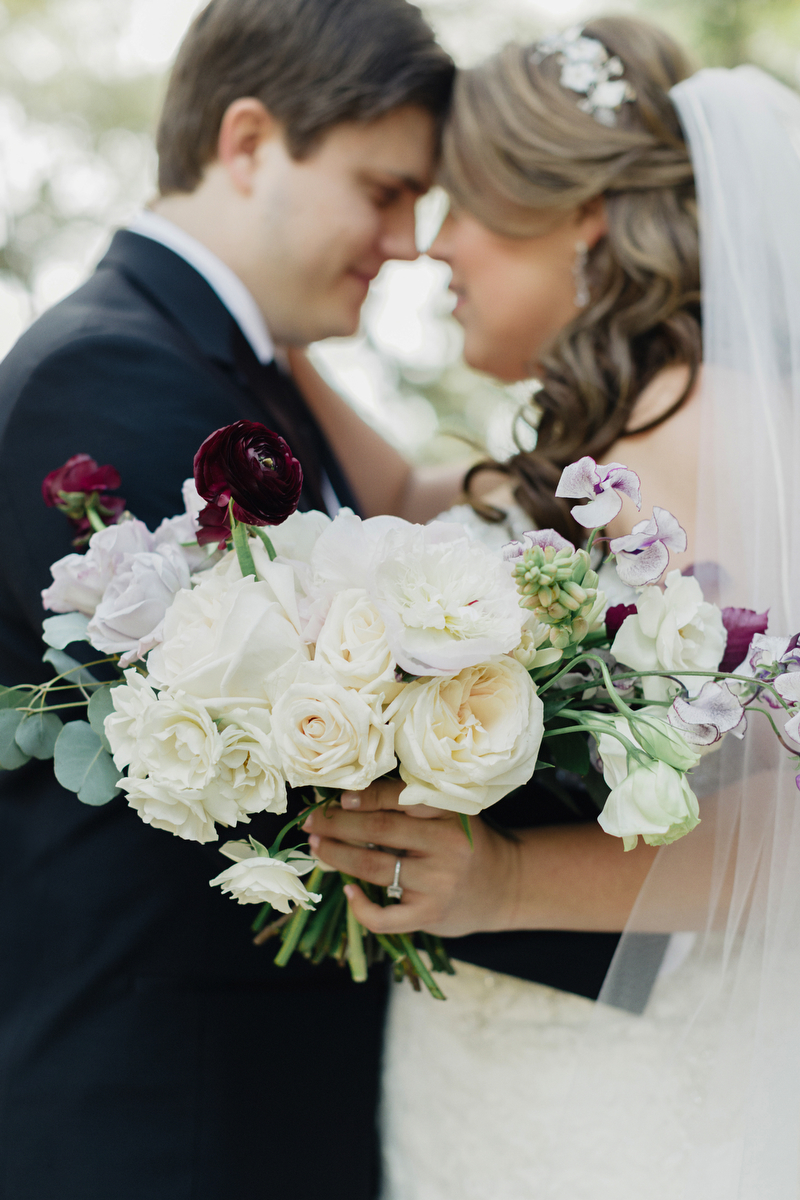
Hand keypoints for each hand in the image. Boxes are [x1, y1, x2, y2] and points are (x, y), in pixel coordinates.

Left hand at [302, 779, 520, 936]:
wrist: (505, 886)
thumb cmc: (467, 843)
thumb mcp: (452, 815)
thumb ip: (412, 808)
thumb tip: (349, 800)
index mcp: (450, 814)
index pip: (399, 800)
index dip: (365, 797)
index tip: (338, 798)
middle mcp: (445, 847)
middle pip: (379, 832)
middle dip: (337, 825)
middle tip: (312, 821)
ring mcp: (437, 884)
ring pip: (374, 868)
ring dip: (337, 856)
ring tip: (318, 846)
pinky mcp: (429, 915)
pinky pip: (384, 917)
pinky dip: (360, 906)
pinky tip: (348, 891)